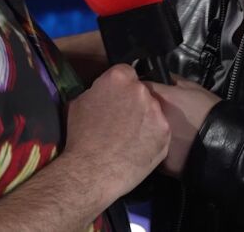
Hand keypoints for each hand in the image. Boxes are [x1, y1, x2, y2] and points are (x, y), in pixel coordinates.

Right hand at [62, 64, 169, 198]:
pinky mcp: (164, 132)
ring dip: (143, 119)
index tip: (115, 98)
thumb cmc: (79, 137)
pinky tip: (138, 148)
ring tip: (129, 137)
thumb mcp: (78, 103)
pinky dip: (151, 136)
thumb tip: (102, 93)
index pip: (125, 72)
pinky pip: (159, 130)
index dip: (119, 87)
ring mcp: (155, 111)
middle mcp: (141, 90)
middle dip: (132, 101)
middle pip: (140, 91)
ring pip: (151, 110)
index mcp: (118, 77)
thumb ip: (96, 91)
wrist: (92, 170)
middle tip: (121, 119)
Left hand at [145, 75, 221, 177]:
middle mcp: (149, 119)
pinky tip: (165, 148)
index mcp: (159, 97)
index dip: (138, 89)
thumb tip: (163, 77)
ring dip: (142, 131)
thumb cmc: (211, 114)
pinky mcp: (156, 162)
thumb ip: (173, 81)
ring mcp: (151, 141)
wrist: (226, 147)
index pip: (137, 86)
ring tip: (160, 132)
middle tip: (151, 113)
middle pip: (133, 111)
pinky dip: (152, 149)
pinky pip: (148, 152)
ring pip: (138, 133)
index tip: (144, 93)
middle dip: (137, 110)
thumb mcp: (194, 88)